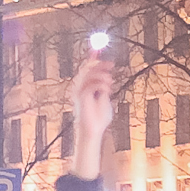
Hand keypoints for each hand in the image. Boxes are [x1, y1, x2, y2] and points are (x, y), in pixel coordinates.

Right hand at [70, 53, 114, 179]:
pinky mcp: (82, 98)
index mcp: (83, 87)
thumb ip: (103, 87)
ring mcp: (79, 92)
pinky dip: (102, 85)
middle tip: (110, 64)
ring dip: (101, 76)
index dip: (94, 61)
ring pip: (88, 75)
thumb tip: (107, 76)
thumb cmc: (98, 118)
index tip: (107, 60)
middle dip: (98, 64)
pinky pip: (91, 85)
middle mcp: (78, 88)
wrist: (93, 130)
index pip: (86, 70)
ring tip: (110, 82)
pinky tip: (107, 90)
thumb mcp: (104, 99)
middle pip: (86, 69)